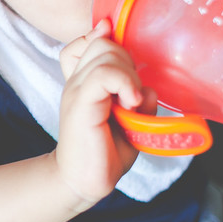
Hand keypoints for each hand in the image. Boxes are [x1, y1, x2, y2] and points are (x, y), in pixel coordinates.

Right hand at [55, 20, 154, 207]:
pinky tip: (130, 103)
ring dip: (128, 75)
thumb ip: (137, 97)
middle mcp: (77, 81)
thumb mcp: (130, 119)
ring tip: (130, 104)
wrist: (83, 181)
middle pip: (103, 43)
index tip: (127, 63)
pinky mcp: (80, 104)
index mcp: (85, 81)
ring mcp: (76, 90)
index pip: (89, 41)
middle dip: (127, 61)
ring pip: (106, 53)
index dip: (108, 40)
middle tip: (131, 93)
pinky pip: (104, 74)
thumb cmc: (106, 152)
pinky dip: (124, 82)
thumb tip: (146, 87)